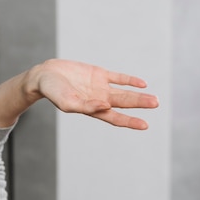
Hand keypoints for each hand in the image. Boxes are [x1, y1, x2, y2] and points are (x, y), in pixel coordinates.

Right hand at [28, 59, 158, 129]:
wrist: (45, 76)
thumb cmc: (52, 92)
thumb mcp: (67, 102)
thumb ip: (86, 106)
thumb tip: (107, 106)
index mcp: (91, 109)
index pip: (114, 117)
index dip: (129, 121)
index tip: (144, 125)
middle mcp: (99, 99)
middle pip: (123, 104)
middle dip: (139, 104)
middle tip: (155, 103)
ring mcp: (100, 86)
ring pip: (123, 92)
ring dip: (138, 95)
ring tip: (154, 100)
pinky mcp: (98, 73)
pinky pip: (118, 78)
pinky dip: (129, 80)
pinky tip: (141, 84)